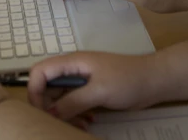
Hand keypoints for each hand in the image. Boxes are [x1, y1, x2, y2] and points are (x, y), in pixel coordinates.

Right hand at [28, 52, 162, 120]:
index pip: (39, 71)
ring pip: (60, 98)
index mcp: (72, 62)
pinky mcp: (90, 90)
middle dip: (50, 107)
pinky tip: (88, 123)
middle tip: (60, 123)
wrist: (153, 80)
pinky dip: (76, 114)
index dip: (34, 90)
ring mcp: (81, 80)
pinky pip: (73, 103)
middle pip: (47, 87)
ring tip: (80, 126)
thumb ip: (73, 101)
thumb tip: (50, 113)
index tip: (41, 111)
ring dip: (65, 114)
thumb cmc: (127, 79)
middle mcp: (73, 69)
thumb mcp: (99, 91)